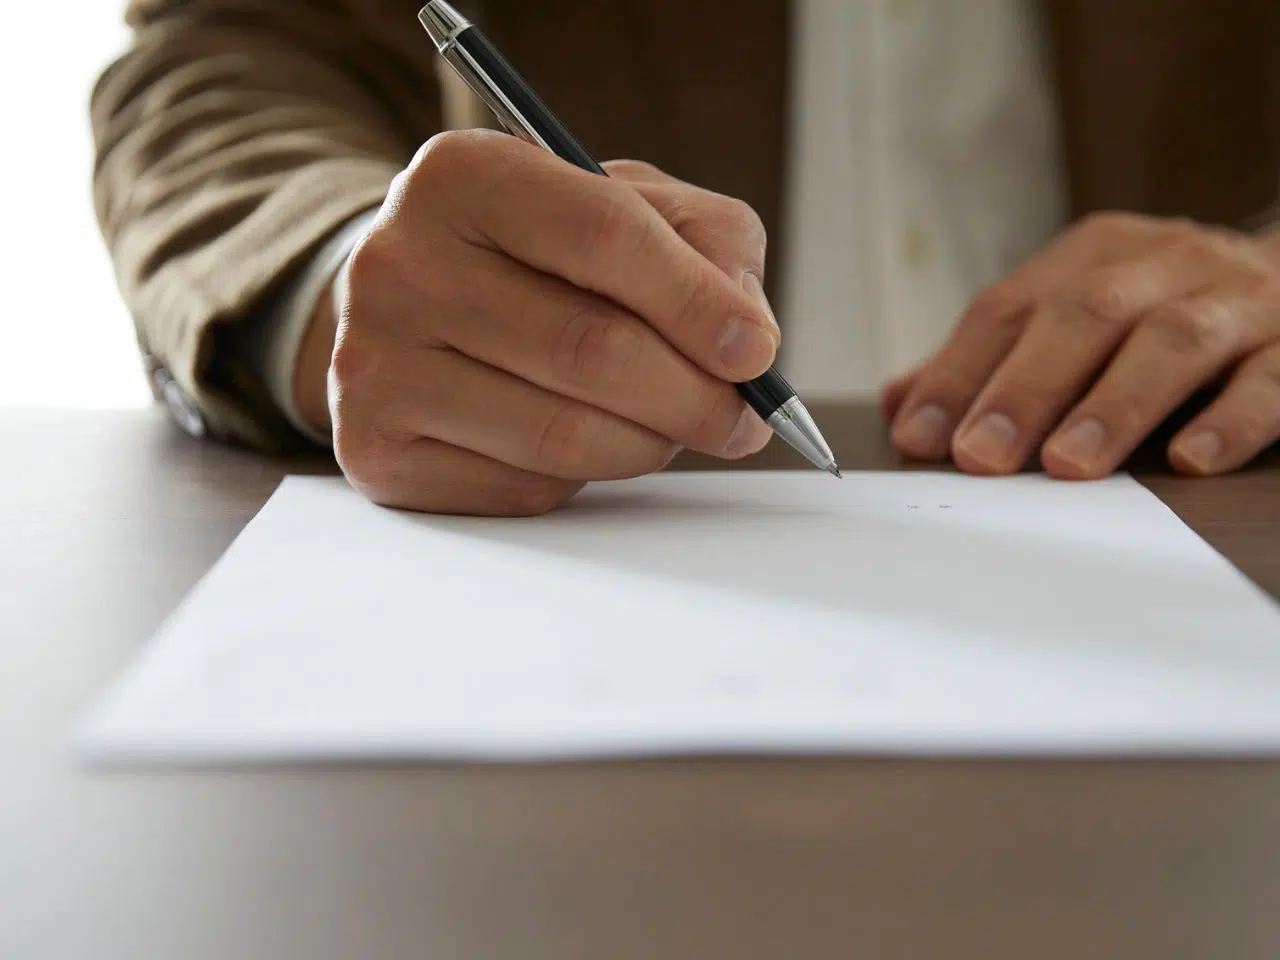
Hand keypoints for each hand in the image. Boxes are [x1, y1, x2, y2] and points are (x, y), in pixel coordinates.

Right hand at [302, 131, 779, 514]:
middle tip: (740, 420)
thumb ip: (705, 244)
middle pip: (590, 350)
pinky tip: (585, 443)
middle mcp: (398, 262)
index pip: (604, 235)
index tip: (757, 354)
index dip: (697, 303)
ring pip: (561, 435)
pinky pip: (522, 488)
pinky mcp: (375, 450)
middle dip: (693, 397)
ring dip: (648, 445)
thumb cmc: (536, 255)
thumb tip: (746, 338)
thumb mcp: (626, 206)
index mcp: (463, 175)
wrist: (411, 306)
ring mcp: (373, 362)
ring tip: (669, 427)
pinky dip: (582, 479)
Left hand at [882, 212, 1279, 477]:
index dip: (960, 371)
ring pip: (1171, 342)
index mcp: (1096, 254)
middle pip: (1084, 316)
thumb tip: (902, 405)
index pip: (1010, 308)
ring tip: (1069, 464)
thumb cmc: (1162, 308)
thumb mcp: (1076, 313)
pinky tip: (1190, 458)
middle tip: (982, 455)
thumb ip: (992, 360)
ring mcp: (1236, 300)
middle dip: (1026, 388)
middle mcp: (1164, 264)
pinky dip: (1231, 418)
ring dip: (1114, 405)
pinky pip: (1271, 378)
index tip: (920, 433)